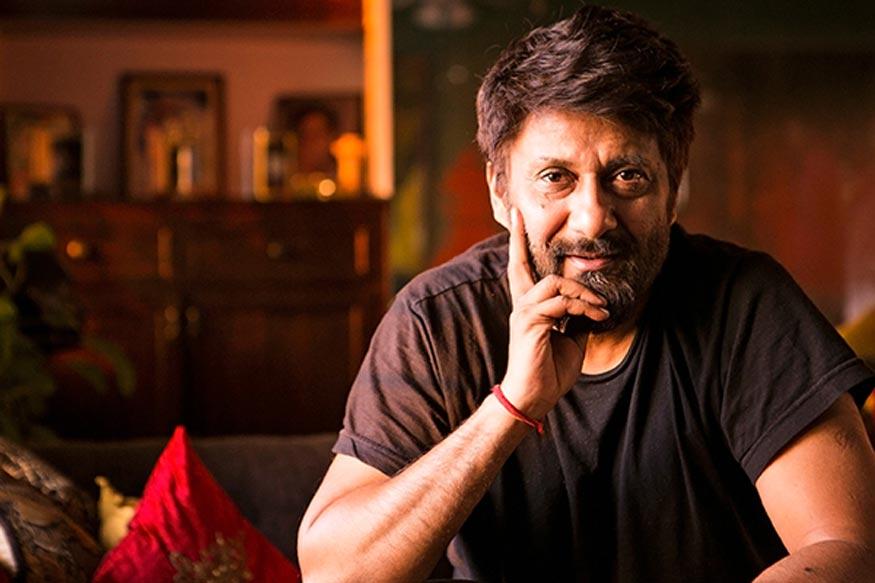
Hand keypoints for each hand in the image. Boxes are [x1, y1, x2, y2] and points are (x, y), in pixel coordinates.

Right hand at [500, 208, 608, 417]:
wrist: (533, 398)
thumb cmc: (549, 371)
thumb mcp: (571, 339)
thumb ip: (576, 318)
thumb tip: (591, 305)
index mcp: (530, 308)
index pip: (523, 271)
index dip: (519, 246)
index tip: (516, 221)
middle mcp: (522, 306)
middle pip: (519, 265)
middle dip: (518, 239)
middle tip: (518, 216)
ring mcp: (524, 314)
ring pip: (554, 283)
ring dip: (583, 292)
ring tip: (600, 307)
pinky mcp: (530, 324)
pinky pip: (561, 304)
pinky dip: (583, 307)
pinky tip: (597, 317)